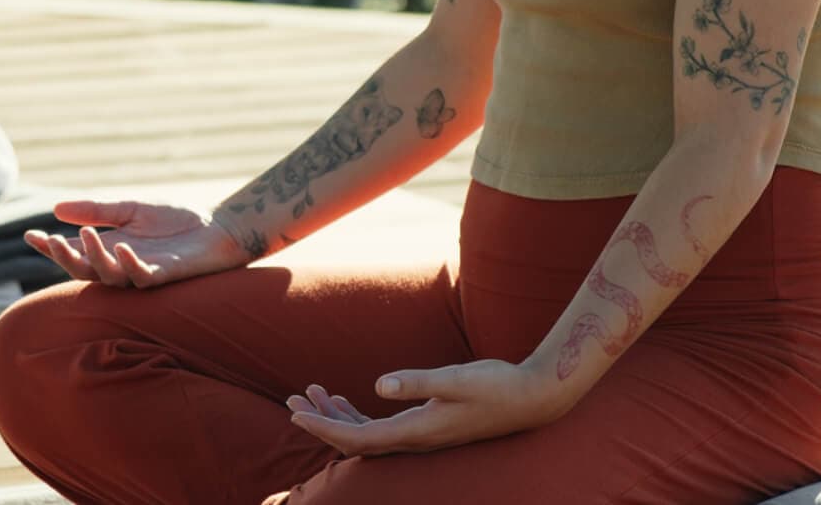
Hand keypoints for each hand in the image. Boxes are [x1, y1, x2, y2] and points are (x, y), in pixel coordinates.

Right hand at [25, 199, 244, 287]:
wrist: (215, 228)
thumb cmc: (174, 220)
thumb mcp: (130, 208)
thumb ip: (97, 210)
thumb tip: (56, 208)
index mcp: (110, 248)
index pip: (74, 252)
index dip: (51, 247)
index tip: (30, 236)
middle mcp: (121, 265)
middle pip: (84, 270)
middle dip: (65, 257)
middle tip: (52, 240)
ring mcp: (141, 273)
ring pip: (109, 276)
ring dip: (95, 257)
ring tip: (86, 234)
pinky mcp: (163, 276)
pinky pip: (142, 276)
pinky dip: (130, 263)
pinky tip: (122, 247)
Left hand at [286, 359, 564, 455]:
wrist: (530, 398)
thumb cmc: (495, 386)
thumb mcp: (454, 379)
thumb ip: (416, 383)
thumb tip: (378, 384)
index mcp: (416, 432)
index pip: (357, 437)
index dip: (324, 427)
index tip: (295, 413)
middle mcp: (415, 440)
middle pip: (355, 439)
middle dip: (321, 420)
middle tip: (290, 401)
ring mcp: (421, 435)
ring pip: (367, 433)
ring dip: (338, 414)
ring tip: (311, 392)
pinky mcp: (428, 425)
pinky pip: (383, 426)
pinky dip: (360, 412)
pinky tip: (348, 398)